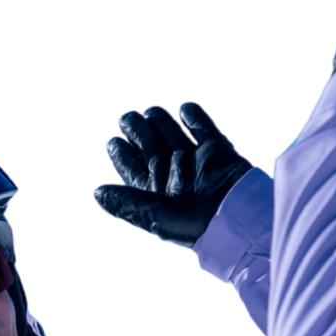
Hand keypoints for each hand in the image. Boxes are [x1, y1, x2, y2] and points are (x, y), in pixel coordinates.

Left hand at [92, 100, 256, 248]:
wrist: (239, 218)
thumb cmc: (193, 225)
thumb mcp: (153, 215)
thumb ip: (125, 201)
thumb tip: (96, 192)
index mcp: (154, 191)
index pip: (130, 165)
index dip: (119, 151)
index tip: (113, 141)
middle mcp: (172, 173)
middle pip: (148, 142)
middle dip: (136, 128)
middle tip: (130, 120)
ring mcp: (195, 160)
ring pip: (170, 130)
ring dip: (159, 118)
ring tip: (152, 114)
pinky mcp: (218, 150)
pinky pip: (202, 126)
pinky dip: (192, 114)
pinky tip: (183, 111)